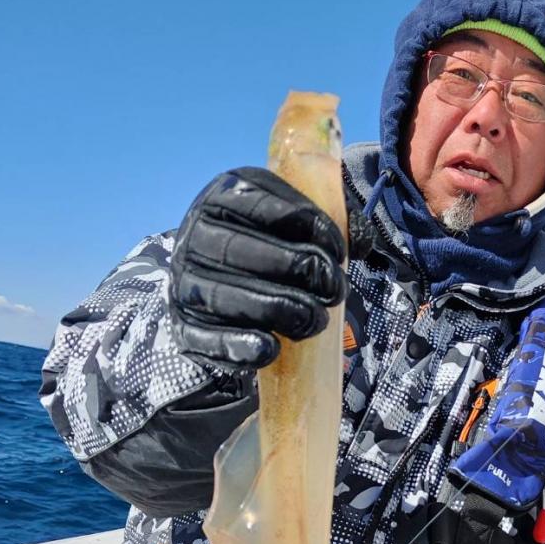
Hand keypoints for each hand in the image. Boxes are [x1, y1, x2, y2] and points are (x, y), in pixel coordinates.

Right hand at [170, 167, 351, 370]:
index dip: (308, 226)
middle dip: (298, 271)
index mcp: (224, 196)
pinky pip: (207, 338)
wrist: (215, 283)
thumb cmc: (266, 246)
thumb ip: (328, 222)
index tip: (338, 251)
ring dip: (279, 310)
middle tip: (335, 290)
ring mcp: (184, 281)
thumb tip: (361, 240)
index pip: (263, 204)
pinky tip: (272, 348)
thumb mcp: (293, 221)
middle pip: (242, 252)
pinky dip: (241, 345)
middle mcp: (195, 234)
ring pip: (226, 296)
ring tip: (316, 320)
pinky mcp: (183, 325)